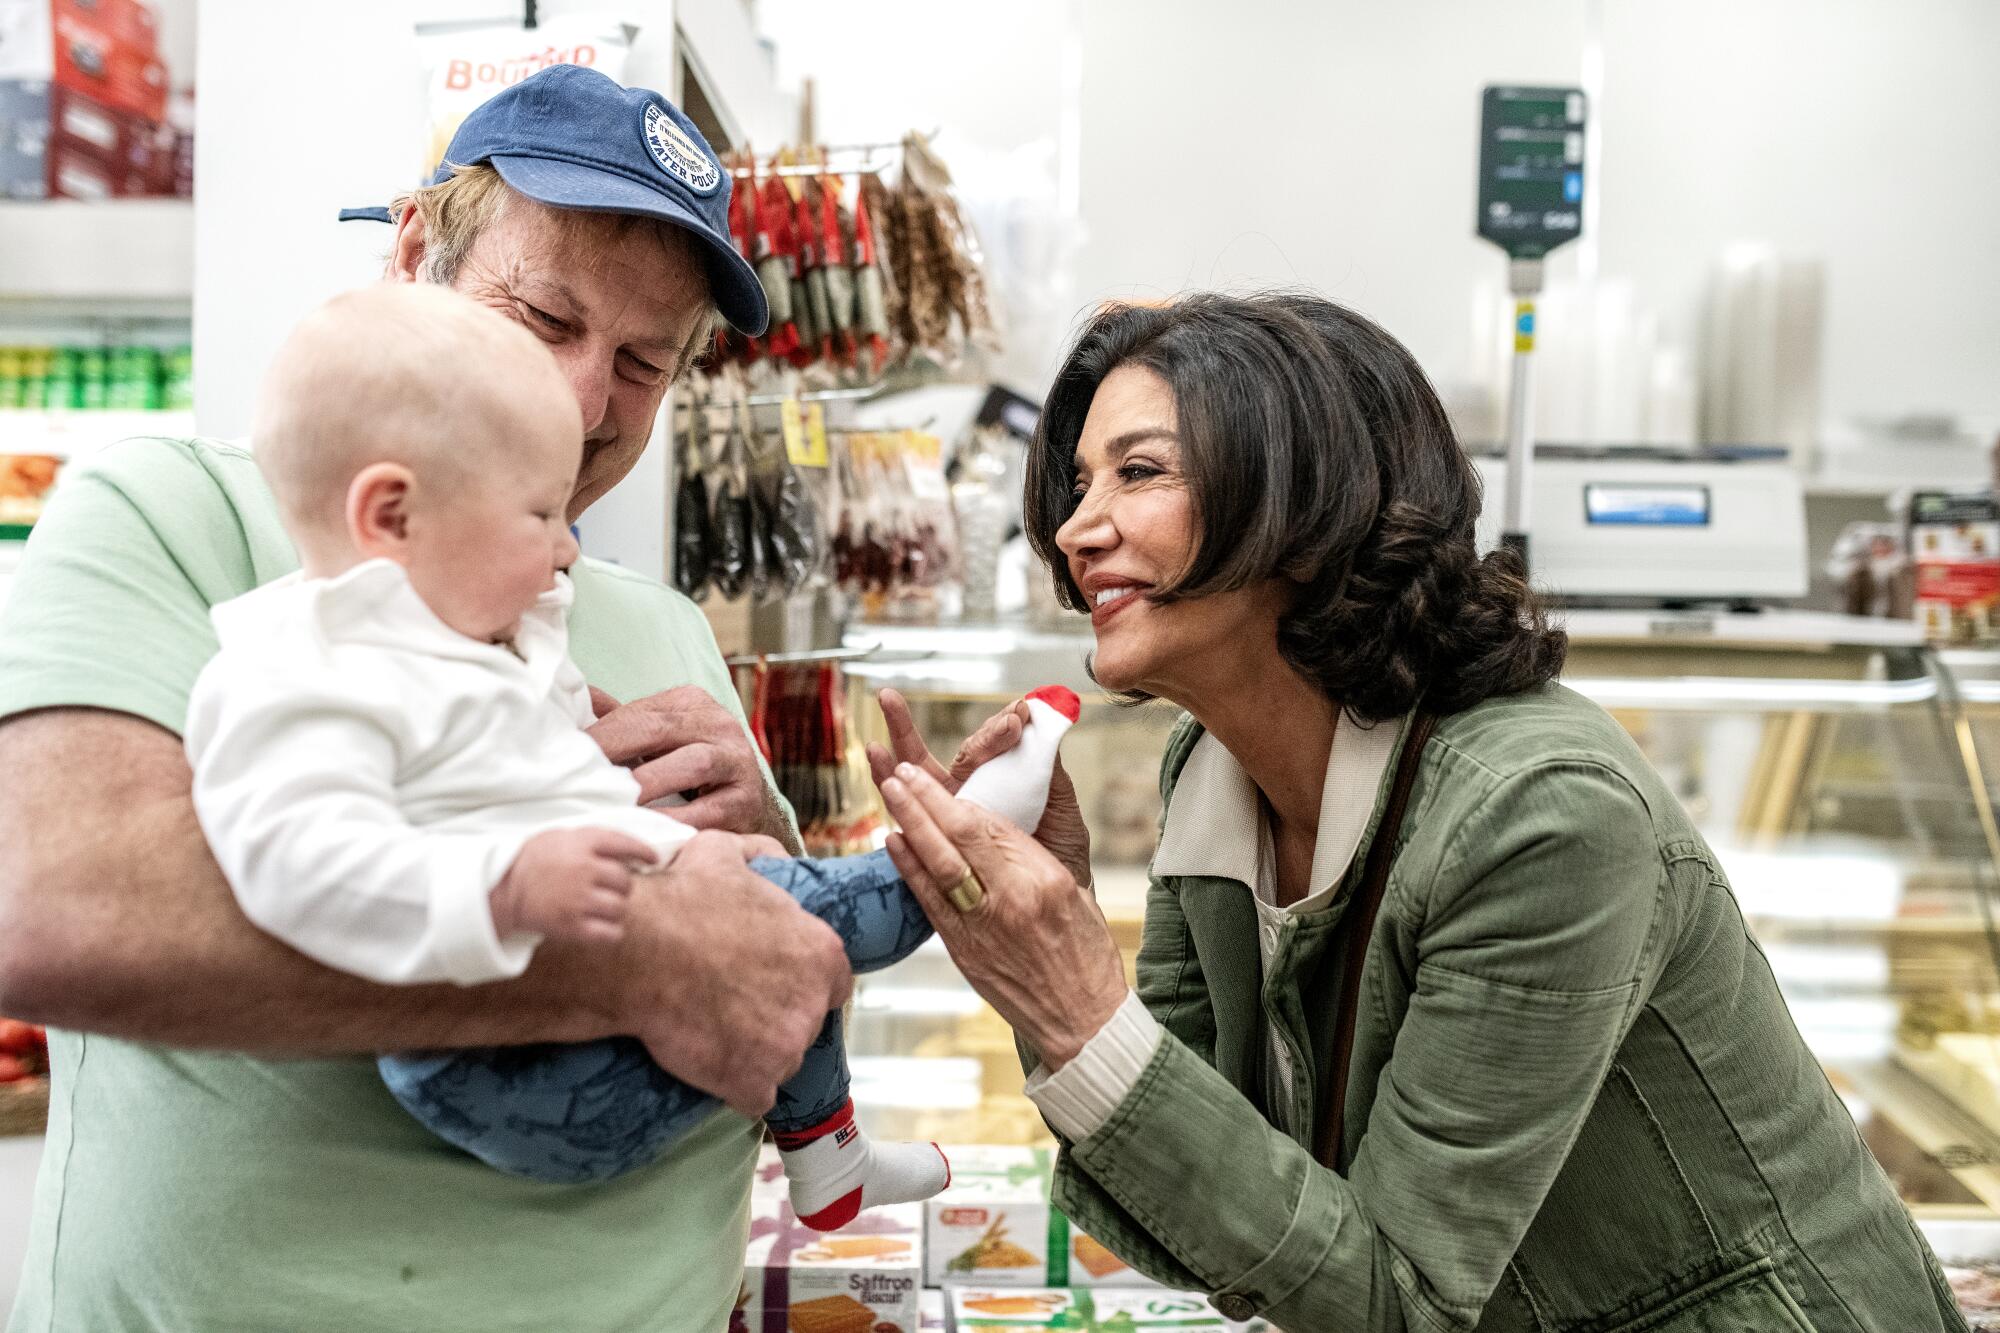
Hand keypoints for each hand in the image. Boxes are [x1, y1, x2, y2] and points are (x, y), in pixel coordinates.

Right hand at [490, 827, 656, 942]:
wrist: (503, 888)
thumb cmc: (535, 859)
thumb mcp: (564, 836)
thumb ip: (596, 840)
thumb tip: (633, 851)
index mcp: (582, 842)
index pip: (625, 843)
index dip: (644, 852)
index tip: (652, 859)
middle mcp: (583, 869)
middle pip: (625, 880)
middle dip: (620, 884)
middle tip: (607, 887)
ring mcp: (578, 899)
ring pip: (620, 906)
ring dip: (615, 907)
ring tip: (600, 905)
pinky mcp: (572, 926)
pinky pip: (611, 933)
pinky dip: (611, 931)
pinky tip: (602, 925)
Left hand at [588, 685, 790, 844]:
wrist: (742, 802)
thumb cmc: (686, 769)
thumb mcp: (657, 738)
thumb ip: (619, 723)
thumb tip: (571, 704)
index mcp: (691, 703)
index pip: (640, 713)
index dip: (601, 734)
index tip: (565, 754)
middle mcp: (719, 723)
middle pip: (662, 729)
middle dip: (616, 751)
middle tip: (580, 776)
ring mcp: (738, 760)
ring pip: (694, 763)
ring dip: (649, 783)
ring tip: (614, 801)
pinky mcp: (746, 800)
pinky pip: (708, 810)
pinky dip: (675, 819)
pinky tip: (647, 828)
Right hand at [614, 831, 851, 1115]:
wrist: (638, 950)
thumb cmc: (681, 899)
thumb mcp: (724, 854)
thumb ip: (761, 854)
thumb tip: (777, 856)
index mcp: (821, 952)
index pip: (833, 982)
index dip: (802, 985)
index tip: (772, 985)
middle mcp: (814, 1003)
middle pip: (805, 1023)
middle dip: (776, 1019)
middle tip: (733, 1007)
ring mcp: (786, 1048)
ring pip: (780, 1061)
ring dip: (755, 1055)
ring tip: (714, 1034)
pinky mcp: (754, 1083)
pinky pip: (754, 1097)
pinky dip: (735, 1088)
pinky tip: (709, 1067)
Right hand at [867, 688, 1092, 888]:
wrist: (1054, 916)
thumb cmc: (1059, 860)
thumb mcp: (1061, 814)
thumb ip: (1050, 774)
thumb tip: (1044, 728)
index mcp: (1002, 781)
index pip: (991, 746)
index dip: (998, 730)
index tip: (1017, 715)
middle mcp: (969, 793)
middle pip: (942, 753)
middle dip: (915, 721)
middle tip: (893, 697)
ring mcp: (949, 815)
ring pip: (918, 774)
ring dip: (897, 739)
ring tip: (881, 708)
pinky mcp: (933, 842)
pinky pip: (909, 812)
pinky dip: (890, 781)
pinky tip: (877, 755)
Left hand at [877, 764, 1126, 1070]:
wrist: (1083, 1021)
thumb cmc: (1086, 955)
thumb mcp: (1074, 894)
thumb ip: (1031, 860)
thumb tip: (990, 831)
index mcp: (1043, 880)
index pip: (991, 828)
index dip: (957, 799)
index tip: (935, 776)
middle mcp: (1010, 900)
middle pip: (959, 838)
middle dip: (925, 800)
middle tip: (900, 772)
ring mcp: (983, 928)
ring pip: (937, 866)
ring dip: (910, 825)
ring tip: (889, 792)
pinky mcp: (964, 953)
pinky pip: (930, 903)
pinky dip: (909, 870)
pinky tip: (892, 843)